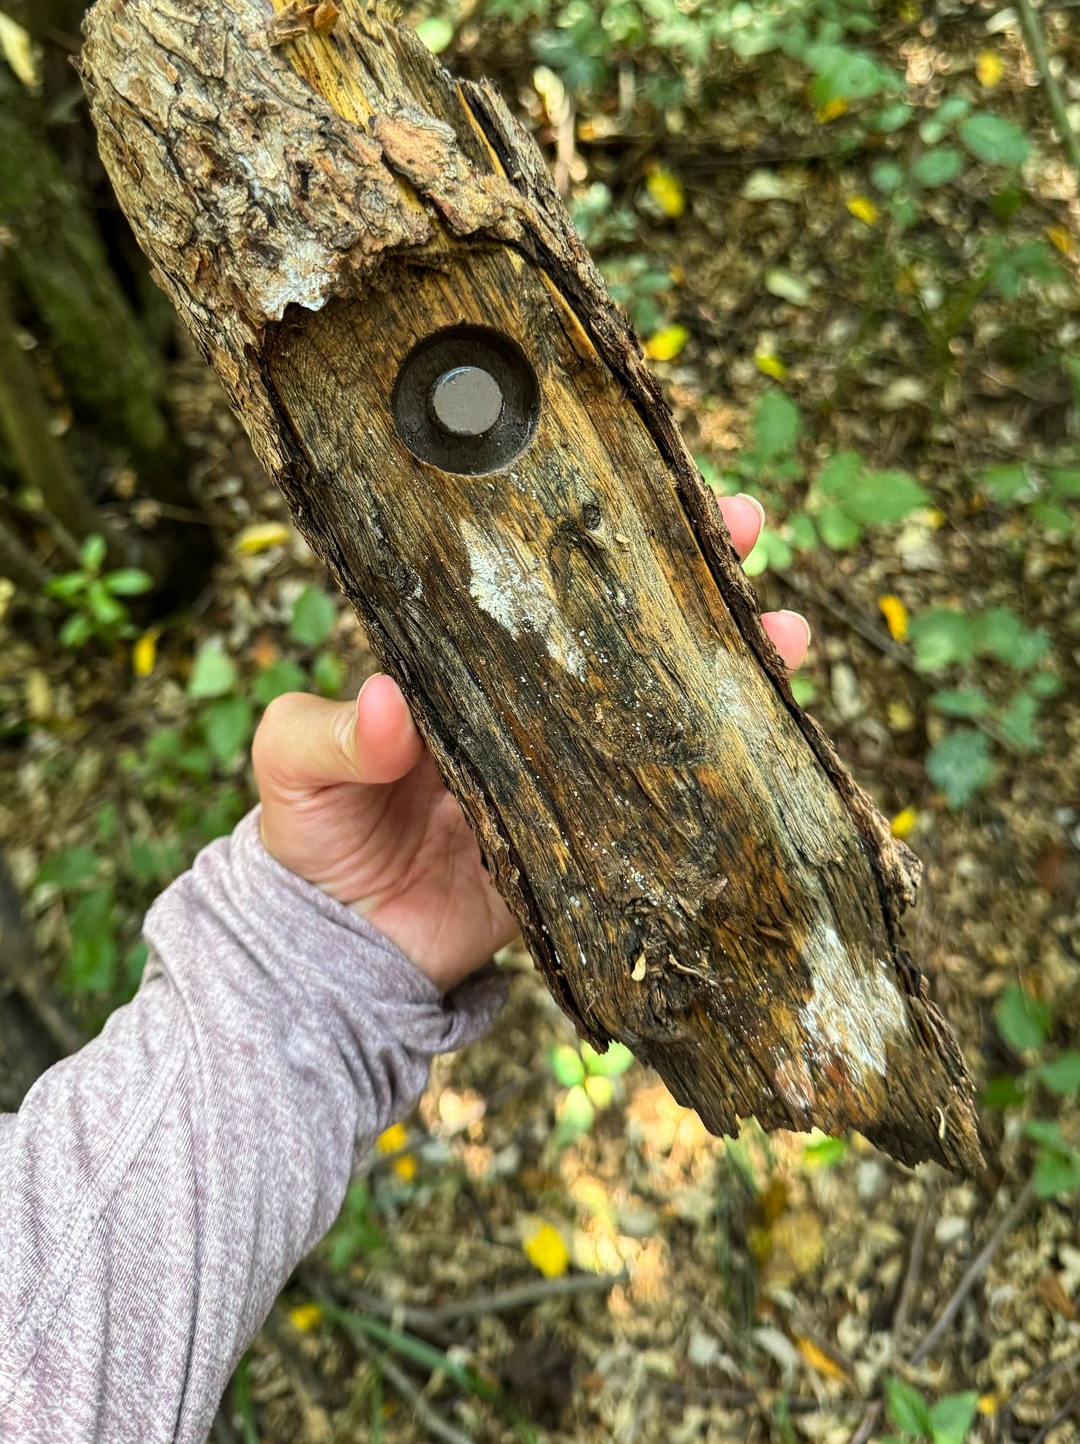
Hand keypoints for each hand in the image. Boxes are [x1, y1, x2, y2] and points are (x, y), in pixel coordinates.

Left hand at [252, 494, 809, 992]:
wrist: (341, 956)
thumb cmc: (310, 838)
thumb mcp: (292, 768)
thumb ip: (328, 734)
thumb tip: (389, 704)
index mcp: (464, 666)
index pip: (536, 583)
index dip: (589, 535)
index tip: (645, 488)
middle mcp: (530, 704)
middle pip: (620, 625)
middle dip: (687, 575)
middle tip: (746, 524)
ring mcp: (571, 770)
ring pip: (660, 702)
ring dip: (727, 666)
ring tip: (786, 632)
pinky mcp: (595, 842)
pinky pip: (665, 801)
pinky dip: (718, 774)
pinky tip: (771, 746)